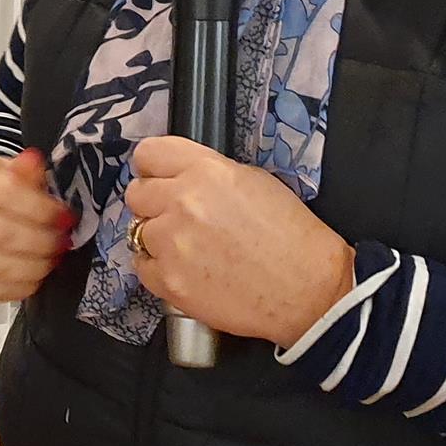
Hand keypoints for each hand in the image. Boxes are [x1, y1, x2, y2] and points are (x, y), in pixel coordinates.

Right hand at [0, 149, 75, 303]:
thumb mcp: (7, 169)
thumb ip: (24, 170)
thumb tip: (32, 162)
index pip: (6, 194)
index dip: (41, 209)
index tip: (64, 216)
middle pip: (1, 233)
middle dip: (42, 240)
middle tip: (63, 241)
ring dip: (34, 266)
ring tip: (52, 258)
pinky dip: (20, 286)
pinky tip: (35, 275)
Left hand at [124, 136, 355, 346]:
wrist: (309, 291)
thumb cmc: (293, 237)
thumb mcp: (256, 182)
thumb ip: (210, 174)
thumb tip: (182, 177)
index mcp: (206, 172)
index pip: (149, 153)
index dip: (152, 167)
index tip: (156, 178)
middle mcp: (183, 202)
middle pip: (136, 193)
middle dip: (153, 204)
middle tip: (176, 218)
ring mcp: (172, 243)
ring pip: (137, 232)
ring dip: (158, 239)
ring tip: (190, 250)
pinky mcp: (168, 281)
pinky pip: (142, 267)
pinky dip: (159, 269)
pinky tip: (187, 271)